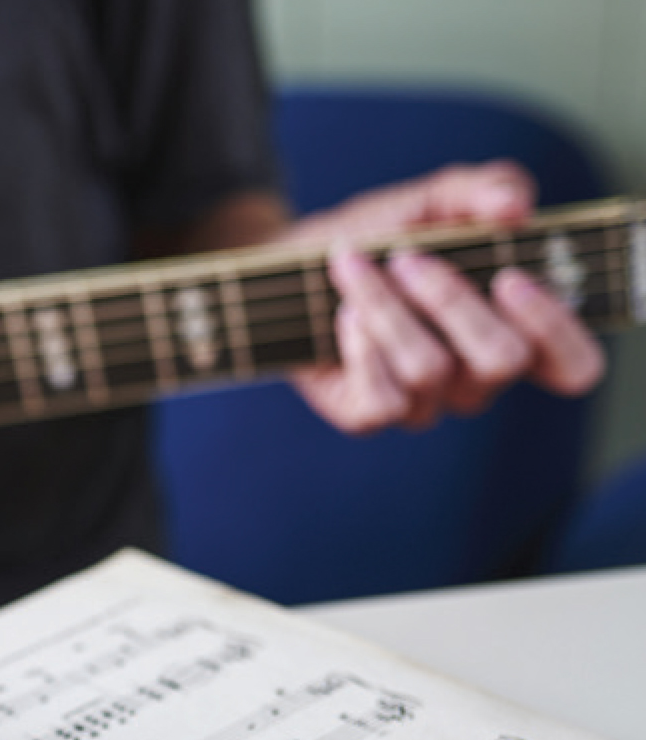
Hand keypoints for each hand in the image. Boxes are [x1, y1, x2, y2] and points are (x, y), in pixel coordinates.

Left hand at [285, 160, 605, 432]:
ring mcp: (424, 402)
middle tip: (405, 257)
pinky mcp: (368, 415)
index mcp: (514, 330)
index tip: (511, 278)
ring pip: (430, 370)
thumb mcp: (435, 200)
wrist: (299, 259)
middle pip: (501, 360)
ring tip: (352, 265)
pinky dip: (360, 348)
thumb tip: (514, 207)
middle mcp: (476, 377)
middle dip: (452, 300)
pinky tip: (343, 313)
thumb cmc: (382, 233)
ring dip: (387, 308)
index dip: (556, 331)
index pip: (573, 366)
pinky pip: (383, 403)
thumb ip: (483, 191)